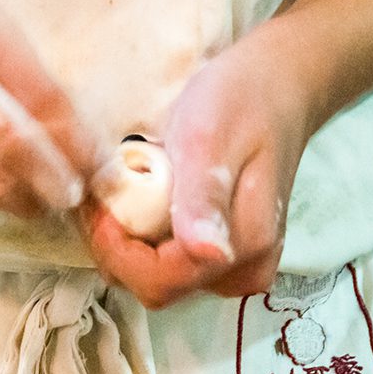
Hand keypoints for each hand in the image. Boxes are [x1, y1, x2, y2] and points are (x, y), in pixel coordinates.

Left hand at [83, 25, 311, 308]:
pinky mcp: (226, 254)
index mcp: (244, 245)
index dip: (116, 249)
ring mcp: (236, 265)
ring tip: (119, 190)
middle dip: (118, 246)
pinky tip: (140, 198)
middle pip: (158, 286)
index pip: (160, 281)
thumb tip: (207, 255)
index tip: (95, 204)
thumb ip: (204, 198)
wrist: (276, 87)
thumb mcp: (210, 139)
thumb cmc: (241, 102)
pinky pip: (172, 263)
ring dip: (129, 242)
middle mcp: (245, 268)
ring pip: (161, 278)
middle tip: (102, 193)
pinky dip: (145, 237)